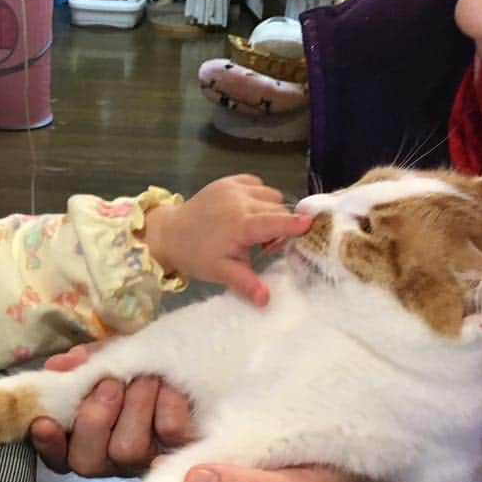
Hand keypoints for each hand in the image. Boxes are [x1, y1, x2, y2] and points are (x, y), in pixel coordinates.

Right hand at [29, 343, 193, 476]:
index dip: (49, 444)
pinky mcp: (181, 448)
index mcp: (86, 440)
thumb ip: (82, 364)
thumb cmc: (139, 365)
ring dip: (134, 404)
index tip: (44, 421)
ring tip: (145, 377)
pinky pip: (169, 431)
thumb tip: (58, 367)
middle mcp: (112, 459)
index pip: (57, 457)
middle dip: (94, 418)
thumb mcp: (106, 357)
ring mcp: (146, 459)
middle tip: (110, 383)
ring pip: (128, 449)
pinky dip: (167, 402)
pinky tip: (169, 385)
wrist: (189, 359)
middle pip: (88, 462)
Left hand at [141, 174, 310, 304]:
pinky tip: (247, 212)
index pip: (273, 222)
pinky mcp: (228, 181)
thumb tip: (265, 300)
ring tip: (254, 229)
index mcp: (239, 225)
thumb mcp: (221, 272)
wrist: (170, 232)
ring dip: (270, 211)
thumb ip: (246, 283)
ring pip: (270, 195)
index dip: (292, 224)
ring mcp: (233, 188)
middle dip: (279, 226)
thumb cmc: (196, 255)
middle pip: (277, 209)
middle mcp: (238, 201)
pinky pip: (257, 184)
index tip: (311, 224)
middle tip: (264, 246)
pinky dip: (259, 197)